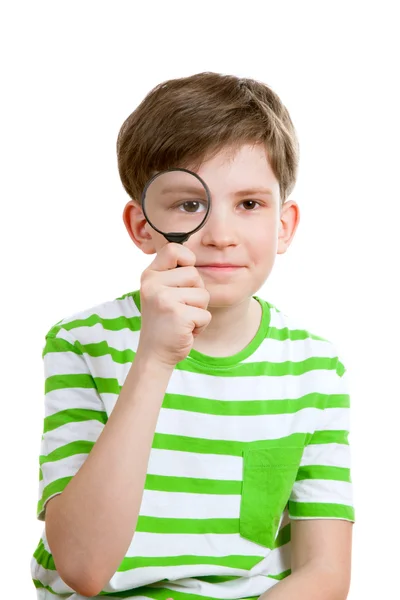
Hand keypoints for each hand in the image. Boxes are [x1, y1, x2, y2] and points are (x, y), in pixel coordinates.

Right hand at [137, 242, 211, 367]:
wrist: (155, 354)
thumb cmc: (165, 322)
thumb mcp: (162, 292)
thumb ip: (174, 275)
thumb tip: (193, 255)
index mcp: (149, 275)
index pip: (173, 249)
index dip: (187, 259)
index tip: (185, 276)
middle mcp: (153, 284)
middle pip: (195, 275)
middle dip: (196, 294)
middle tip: (180, 309)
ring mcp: (164, 299)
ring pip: (203, 295)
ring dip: (199, 311)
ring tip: (182, 320)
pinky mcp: (177, 315)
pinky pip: (205, 314)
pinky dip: (200, 326)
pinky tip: (184, 331)